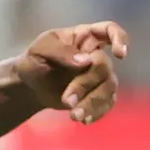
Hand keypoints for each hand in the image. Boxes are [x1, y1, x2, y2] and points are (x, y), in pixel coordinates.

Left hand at [15, 20, 129, 122]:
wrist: (29, 85)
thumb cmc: (35, 60)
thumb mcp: (40, 50)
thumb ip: (61, 52)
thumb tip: (86, 61)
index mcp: (84, 37)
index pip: (109, 30)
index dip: (119, 39)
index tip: (120, 54)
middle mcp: (96, 55)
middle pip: (103, 67)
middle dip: (86, 85)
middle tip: (67, 100)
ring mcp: (99, 76)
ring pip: (108, 88)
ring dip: (92, 103)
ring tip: (74, 115)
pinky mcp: (97, 95)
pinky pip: (106, 103)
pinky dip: (96, 112)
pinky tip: (83, 120)